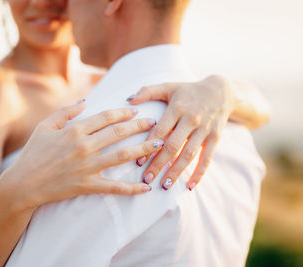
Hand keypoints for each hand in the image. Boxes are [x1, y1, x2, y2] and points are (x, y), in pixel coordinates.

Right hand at [1, 100, 164, 210]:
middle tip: (155, 123)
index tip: (136, 110)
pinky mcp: (88, 185)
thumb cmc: (33, 153)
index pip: (105, 117)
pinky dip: (131, 188)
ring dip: (142, 149)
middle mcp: (84, 146)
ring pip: (121, 156)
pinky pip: (114, 187)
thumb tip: (85, 101)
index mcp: (74, 130)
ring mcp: (88, 167)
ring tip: (159, 145)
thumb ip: (65, 112)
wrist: (23, 184)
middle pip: (118, 133)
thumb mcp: (45, 127)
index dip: (123, 112)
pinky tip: (146, 187)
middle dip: (139, 126)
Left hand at [127, 75, 235, 190]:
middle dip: (159, 164)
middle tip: (147, 179)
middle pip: (173, 146)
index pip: (160, 131)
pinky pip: (207, 158)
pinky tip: (190, 186)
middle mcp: (191, 120)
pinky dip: (199, 173)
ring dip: (176, 171)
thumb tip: (128, 99)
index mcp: (177, 108)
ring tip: (164, 185)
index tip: (138, 162)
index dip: (149, 146)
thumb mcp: (169, 87)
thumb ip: (148, 91)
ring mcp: (204, 130)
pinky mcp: (215, 138)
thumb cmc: (188, 90)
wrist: (221, 90)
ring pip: (188, 154)